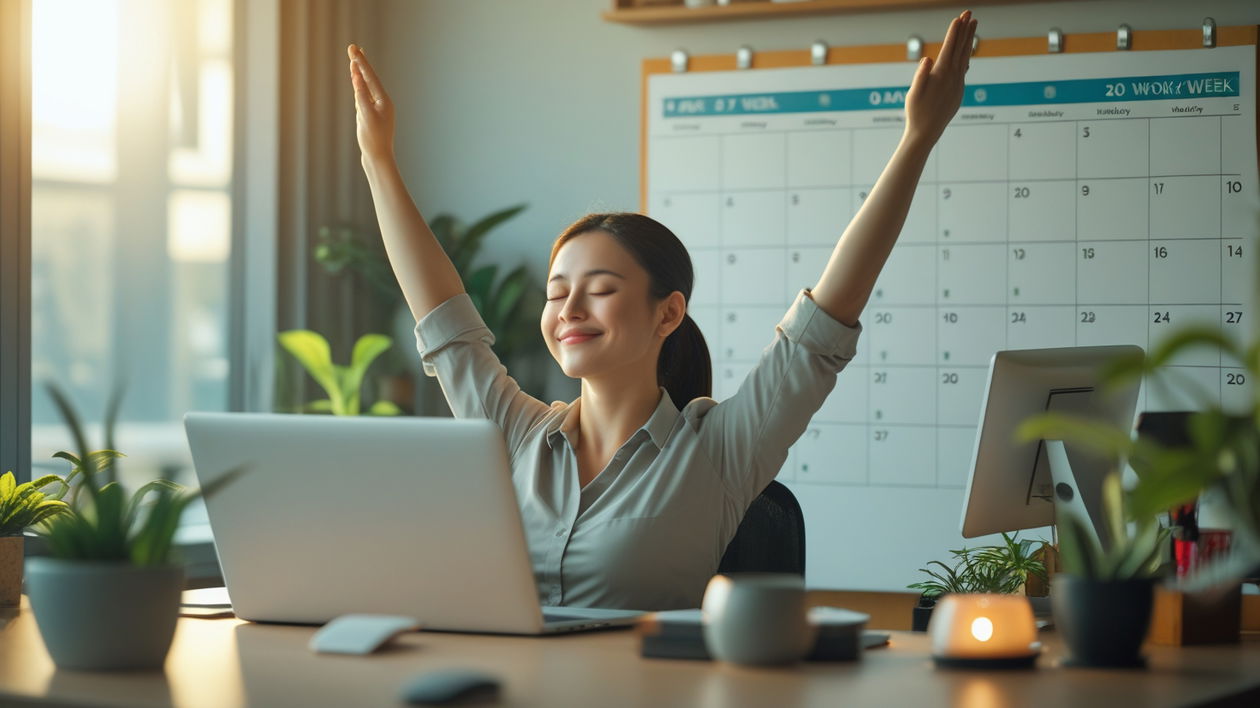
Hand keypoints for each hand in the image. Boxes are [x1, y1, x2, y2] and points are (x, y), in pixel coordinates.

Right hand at [348, 44, 395, 164]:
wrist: (378, 160)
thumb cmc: (373, 140)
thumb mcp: (365, 116)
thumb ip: (361, 95)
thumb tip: (357, 76)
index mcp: (384, 101)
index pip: (370, 77)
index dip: (361, 62)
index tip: (353, 48)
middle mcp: (382, 103)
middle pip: (370, 79)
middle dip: (361, 63)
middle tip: (353, 47)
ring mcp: (376, 110)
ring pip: (366, 87)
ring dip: (360, 73)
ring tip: (355, 60)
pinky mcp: (370, 117)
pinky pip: (364, 97)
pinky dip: (359, 87)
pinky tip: (357, 83)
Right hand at [903, 11, 976, 147]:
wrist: (926, 132)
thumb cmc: (916, 113)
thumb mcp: (913, 94)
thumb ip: (921, 76)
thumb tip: (927, 59)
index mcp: (942, 75)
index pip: (950, 48)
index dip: (954, 32)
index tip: (959, 18)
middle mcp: (953, 77)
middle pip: (961, 48)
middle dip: (966, 30)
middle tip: (970, 13)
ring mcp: (958, 84)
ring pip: (965, 57)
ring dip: (969, 40)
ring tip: (973, 25)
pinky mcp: (958, 91)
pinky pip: (964, 68)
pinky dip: (966, 55)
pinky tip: (967, 52)